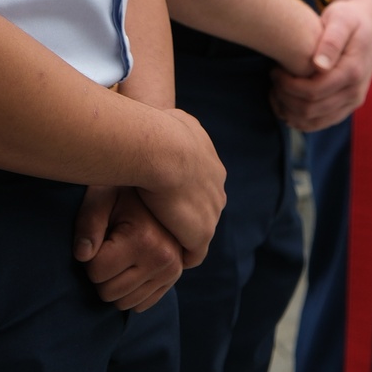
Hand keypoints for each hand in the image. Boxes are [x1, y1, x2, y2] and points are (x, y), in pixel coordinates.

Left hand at [74, 185, 182, 311]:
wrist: (159, 184)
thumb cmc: (122, 192)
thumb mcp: (101, 198)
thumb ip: (88, 224)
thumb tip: (81, 254)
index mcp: (144, 239)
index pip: (96, 272)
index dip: (89, 256)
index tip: (99, 237)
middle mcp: (163, 258)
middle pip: (108, 293)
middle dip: (101, 272)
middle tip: (109, 246)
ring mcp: (171, 271)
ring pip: (123, 303)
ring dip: (115, 283)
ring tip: (121, 253)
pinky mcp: (173, 278)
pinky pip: (140, 305)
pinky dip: (130, 290)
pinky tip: (132, 265)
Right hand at [138, 109, 225, 269]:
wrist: (164, 149)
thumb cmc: (158, 130)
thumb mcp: (172, 118)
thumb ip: (174, 125)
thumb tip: (166, 121)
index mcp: (209, 160)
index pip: (198, 179)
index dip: (179, 187)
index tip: (159, 192)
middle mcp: (217, 185)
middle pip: (203, 205)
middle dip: (183, 212)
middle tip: (155, 217)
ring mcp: (212, 211)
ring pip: (198, 228)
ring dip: (179, 233)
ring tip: (154, 237)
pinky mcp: (202, 233)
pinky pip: (194, 253)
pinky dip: (179, 254)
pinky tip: (158, 252)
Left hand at [269, 0, 371, 131]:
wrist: (368, 25)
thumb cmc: (349, 17)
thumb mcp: (341, 19)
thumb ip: (331, 40)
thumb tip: (319, 65)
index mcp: (353, 72)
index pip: (314, 91)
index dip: (289, 86)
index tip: (274, 70)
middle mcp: (355, 93)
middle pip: (311, 109)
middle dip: (285, 97)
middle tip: (272, 78)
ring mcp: (352, 103)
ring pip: (313, 122)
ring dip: (289, 111)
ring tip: (275, 90)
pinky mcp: (346, 107)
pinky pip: (319, 123)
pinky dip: (298, 118)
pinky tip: (284, 102)